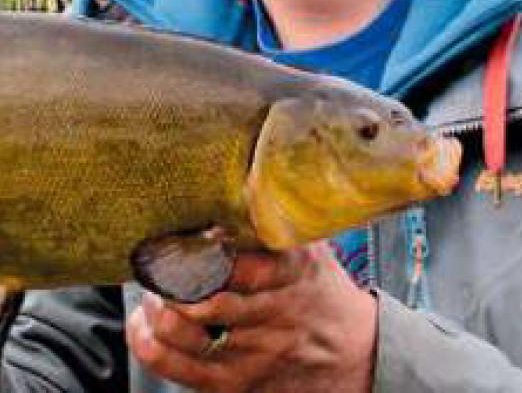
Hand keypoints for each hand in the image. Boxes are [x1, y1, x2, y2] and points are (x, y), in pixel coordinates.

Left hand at [126, 240, 377, 392]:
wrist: (351, 353)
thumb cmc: (318, 287)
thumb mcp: (311, 245)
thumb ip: (276, 215)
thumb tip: (241, 177)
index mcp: (293, 270)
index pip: (241, 262)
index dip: (203, 249)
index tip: (183, 234)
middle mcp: (273, 311)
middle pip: (209, 299)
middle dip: (171, 279)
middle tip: (156, 259)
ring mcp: (253, 351)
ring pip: (188, 332)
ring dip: (159, 308)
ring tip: (154, 288)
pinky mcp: (235, 382)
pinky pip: (180, 367)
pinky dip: (150, 343)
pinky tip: (143, 322)